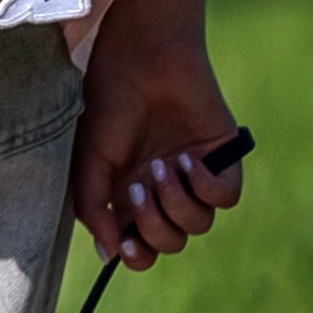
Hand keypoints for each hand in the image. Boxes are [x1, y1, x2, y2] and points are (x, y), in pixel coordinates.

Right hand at [70, 0, 241, 268]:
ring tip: (162, 164)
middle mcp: (163, 189)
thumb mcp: (87, 161)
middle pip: (170, 241)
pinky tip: (187, 161)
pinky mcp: (221, 156)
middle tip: (137, 187)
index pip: (141, 246)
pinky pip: (225, 197)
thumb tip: (110, 253)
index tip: (125, 246)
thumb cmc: (108, 102)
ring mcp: (193, 174)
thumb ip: (93, 209)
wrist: (140, 56)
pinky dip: (206, 187)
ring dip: (175, 203)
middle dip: (153, 226)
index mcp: (129, 194)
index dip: (136, 256)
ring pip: (198, 225)